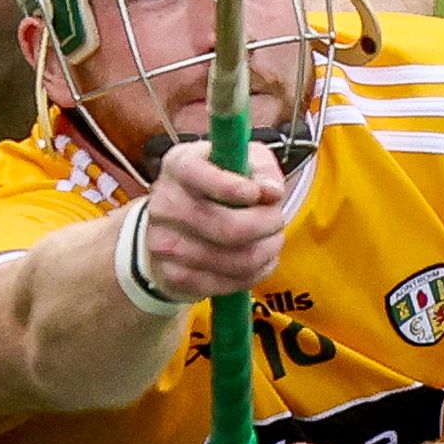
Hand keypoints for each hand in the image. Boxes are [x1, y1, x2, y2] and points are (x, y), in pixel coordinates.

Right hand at [141, 141, 286, 300]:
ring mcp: (165, 244)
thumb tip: (271, 192)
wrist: (172, 224)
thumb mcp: (236, 159)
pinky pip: (229, 284)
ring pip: (236, 260)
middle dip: (268, 225)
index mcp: (179, 166)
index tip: (260, 193)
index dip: (237, 189)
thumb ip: (260, 169)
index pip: (203, 178)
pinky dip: (255, 273)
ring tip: (271, 240)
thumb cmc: (212, 185)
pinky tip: (259, 260)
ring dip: (266, 251)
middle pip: (229, 228)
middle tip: (277, 220)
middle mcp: (166, 204)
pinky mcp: (175, 277)